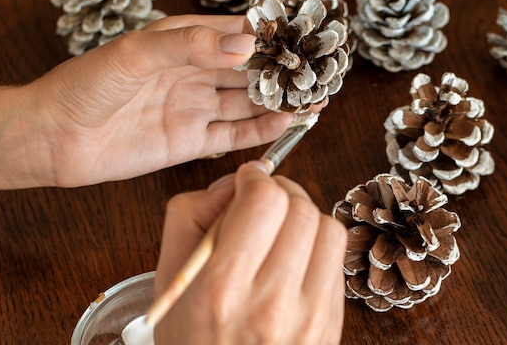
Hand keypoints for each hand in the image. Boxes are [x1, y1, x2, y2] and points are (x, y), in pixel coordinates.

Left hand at [0, 15, 308, 188]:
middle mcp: (194, 73)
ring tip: (313, 99)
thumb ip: (190, 45)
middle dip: (281, 71)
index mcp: (182, 41)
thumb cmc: (86, 86)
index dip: (269, 35)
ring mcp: (194, 108)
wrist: (56, 138)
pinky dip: (261, 131)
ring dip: (278, 101)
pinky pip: (233, 134)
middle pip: (248, 71)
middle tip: (316, 72)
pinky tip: (286, 124)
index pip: (235, 34)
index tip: (301, 36)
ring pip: (247, 103)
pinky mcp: (191, 141)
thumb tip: (245, 43)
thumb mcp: (136, 54)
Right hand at [154, 162, 346, 344]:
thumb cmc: (193, 343)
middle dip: (281, 192)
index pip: (263, 202)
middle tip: (263, 202)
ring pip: (327, 228)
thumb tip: (233, 184)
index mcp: (222, 290)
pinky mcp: (332, 324)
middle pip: (300, 209)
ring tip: (281, 231)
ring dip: (304, 217)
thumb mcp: (170, 281)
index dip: (256, 179)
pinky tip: (294, 260)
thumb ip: (190, 217)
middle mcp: (272, 304)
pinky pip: (336, 260)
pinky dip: (317, 246)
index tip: (247, 180)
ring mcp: (310, 318)